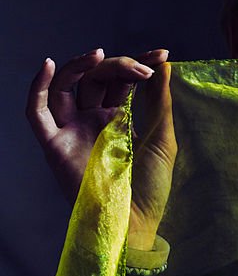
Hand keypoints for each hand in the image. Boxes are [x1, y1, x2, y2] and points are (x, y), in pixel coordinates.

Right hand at [26, 48, 176, 250]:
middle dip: (118, 65)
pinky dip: (37, 88)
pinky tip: (49, 66)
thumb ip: (159, 101)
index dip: (139, 63)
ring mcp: (73, 131)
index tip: (163, 53)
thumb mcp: (162, 138)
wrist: (134, 222)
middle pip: (96, 78)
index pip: (123, 80)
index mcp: (120, 118)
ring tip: (99, 54)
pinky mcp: (54, 146)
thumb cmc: (151, 187)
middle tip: (143, 68)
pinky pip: (37, 113)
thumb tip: (163, 63)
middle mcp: (93, 120)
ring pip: (66, 87)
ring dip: (80, 66)